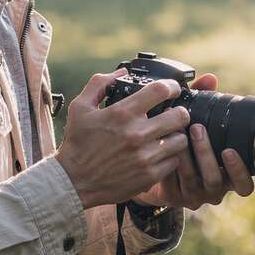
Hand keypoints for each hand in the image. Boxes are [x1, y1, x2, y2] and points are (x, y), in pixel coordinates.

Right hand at [54, 68, 191, 208]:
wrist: (72, 181)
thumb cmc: (77, 143)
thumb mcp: (80, 107)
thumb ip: (99, 84)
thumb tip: (122, 72)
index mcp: (122, 113)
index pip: (161, 91)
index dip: (172, 86)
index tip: (173, 89)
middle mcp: (137, 134)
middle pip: (180, 115)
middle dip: (179, 112)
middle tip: (174, 114)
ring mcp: (145, 156)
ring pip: (181, 140)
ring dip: (176, 135)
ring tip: (167, 135)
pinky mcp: (149, 176)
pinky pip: (174, 161)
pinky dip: (170, 156)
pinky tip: (160, 154)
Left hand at [132, 73, 254, 210]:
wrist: (159, 167)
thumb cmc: (188, 143)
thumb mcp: (200, 123)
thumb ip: (205, 101)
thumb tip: (210, 79)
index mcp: (228, 175)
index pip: (244, 185)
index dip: (239, 171)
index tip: (229, 150)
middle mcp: (214, 189)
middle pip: (215, 180)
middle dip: (206, 152)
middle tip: (197, 128)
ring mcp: (193, 195)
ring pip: (192, 180)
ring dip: (186, 155)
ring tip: (178, 132)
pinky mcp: (173, 197)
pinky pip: (172, 184)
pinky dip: (168, 163)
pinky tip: (163, 146)